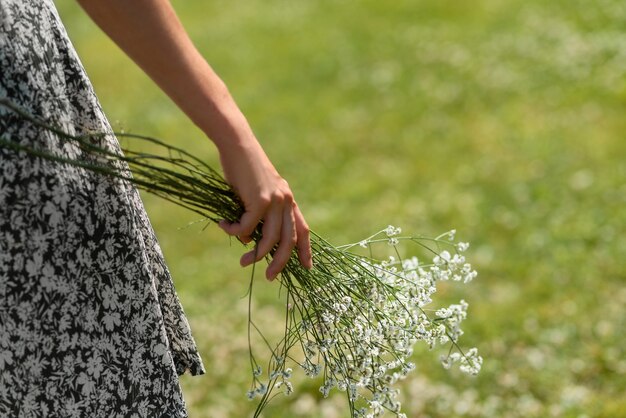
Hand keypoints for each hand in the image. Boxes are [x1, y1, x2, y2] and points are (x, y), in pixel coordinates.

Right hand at [217, 138, 311, 279]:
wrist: (237, 145)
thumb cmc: (243, 169)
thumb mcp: (255, 194)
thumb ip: (258, 215)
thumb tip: (250, 240)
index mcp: (288, 200)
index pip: (303, 229)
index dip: (306, 250)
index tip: (307, 267)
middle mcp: (286, 201)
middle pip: (289, 240)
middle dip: (281, 262)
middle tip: (269, 277)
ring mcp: (274, 201)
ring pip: (270, 239)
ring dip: (256, 254)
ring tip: (243, 262)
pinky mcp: (260, 200)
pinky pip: (248, 227)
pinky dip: (235, 231)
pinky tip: (224, 224)